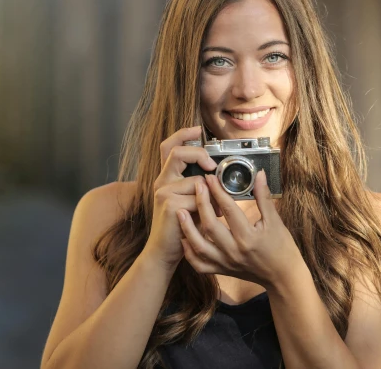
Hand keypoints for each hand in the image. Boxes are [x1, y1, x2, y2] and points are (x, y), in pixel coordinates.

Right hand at [143, 126, 220, 269]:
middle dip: (199, 154)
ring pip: (195, 180)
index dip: (182, 134)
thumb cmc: (181, 227)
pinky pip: (197, 198)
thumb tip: (218, 176)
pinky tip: (204, 219)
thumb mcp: (190, 201)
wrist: (165, 252)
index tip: (197, 129)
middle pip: (177, 153)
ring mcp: (163, 192)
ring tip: (212, 210)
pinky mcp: (169, 204)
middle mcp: (161, 181)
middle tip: (212, 165)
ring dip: (210, 196)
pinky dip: (207, 209)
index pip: (169, 147)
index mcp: (166, 178)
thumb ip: (199, 186)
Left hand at [176, 170, 300, 288]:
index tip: (210, 178)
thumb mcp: (275, 222)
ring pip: (200, 247)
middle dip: (201, 203)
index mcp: (248, 237)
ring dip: (188, 229)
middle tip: (197, 186)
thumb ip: (264, 198)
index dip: (218, 191)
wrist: (283, 277)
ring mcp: (226, 263)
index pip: (229, 210)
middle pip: (210, 226)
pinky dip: (189, 253)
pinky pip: (200, 264)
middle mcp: (234, 251)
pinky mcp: (222, 270)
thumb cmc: (282, 248)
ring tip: (180, 211)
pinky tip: (184, 238)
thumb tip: (260, 174)